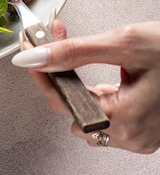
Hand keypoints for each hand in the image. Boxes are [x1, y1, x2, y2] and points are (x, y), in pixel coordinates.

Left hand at [11, 19, 159, 153]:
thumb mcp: (123, 42)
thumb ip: (74, 52)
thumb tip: (33, 57)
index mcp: (125, 121)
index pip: (62, 103)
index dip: (42, 72)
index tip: (29, 45)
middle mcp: (132, 138)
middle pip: (73, 109)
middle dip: (59, 71)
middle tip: (55, 37)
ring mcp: (140, 137)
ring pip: (88, 113)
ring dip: (78, 82)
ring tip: (78, 51)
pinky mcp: (144, 130)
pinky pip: (108, 116)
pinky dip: (98, 93)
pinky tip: (102, 72)